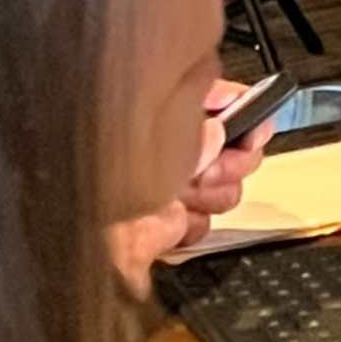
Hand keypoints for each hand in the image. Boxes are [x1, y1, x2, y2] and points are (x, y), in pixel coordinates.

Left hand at [109, 82, 254, 290]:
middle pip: (234, 148)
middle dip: (231, 161)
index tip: (253, 123)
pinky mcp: (173, 222)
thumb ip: (195, 133)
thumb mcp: (157, 145)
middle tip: (211, 167)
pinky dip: (193, 223)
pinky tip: (173, 216)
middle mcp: (171, 147)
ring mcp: (174, 186)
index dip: (245, 109)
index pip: (221, 101)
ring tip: (187, 193)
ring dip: (213, 194)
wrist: (87, 240)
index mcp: (166, 113)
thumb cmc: (96, 183)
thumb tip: (219, 131)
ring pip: (227, 188)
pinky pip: (206, 222)